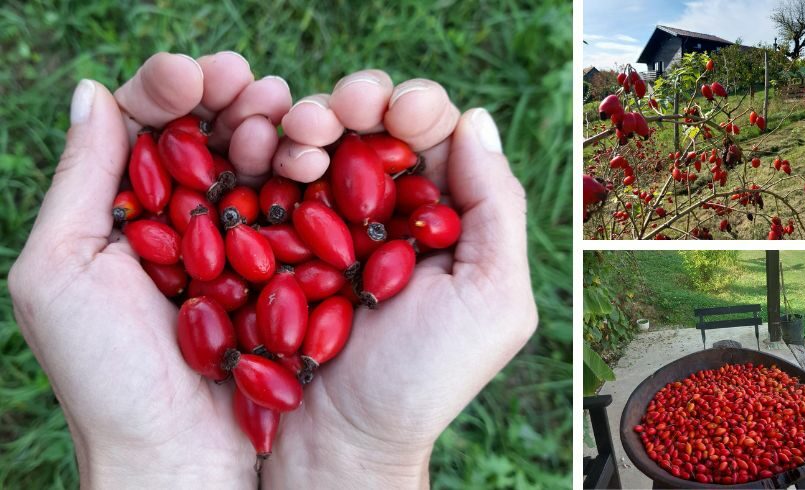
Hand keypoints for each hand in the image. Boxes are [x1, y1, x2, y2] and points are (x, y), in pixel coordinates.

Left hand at [7, 51, 291, 488]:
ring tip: (287, 116)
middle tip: (254, 84)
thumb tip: (94, 90)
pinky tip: (313, 158)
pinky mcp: (287, 271)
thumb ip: (78, 181)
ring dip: (273, 130)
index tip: (194, 74)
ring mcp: (241, 245)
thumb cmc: (107, 378)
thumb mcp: (61, 273)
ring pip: (258, 167)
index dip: (170, 90)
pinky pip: (297, 211)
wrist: (182, 462)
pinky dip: (307, 177)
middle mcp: (184, 221)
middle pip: (209, 137)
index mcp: (127, 215)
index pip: (145, 128)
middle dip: (232, 101)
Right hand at [262, 73, 537, 487]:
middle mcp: (387, 214)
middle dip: (354, 103)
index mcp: (443, 220)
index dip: (416, 106)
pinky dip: (268, 155)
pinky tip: (265, 151)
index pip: (433, 139)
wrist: (337, 442)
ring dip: (308, 122)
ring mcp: (328, 224)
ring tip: (296, 134)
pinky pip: (272, 181)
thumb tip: (478, 118)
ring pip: (321, 146)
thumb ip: (497, 208)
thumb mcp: (491, 299)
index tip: (399, 107)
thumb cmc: (422, 380)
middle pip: (373, 130)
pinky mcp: (277, 240)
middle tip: (336, 108)